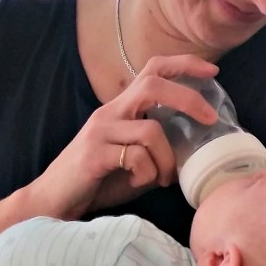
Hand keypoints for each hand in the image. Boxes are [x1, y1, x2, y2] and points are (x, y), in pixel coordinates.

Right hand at [29, 53, 219, 216]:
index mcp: (120, 109)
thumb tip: (189, 154)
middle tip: (210, 119)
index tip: (212, 71)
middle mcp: (110, 112)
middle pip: (153, 85)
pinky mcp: (94, 155)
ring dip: (167, 159)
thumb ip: (155, 149)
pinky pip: (136, 158)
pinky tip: (138, 184)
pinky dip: (147, 174)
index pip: (152, 70)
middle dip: (188, 98)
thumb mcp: (131, 159)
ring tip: (164, 179)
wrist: (54, 201)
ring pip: (152, 130)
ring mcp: (100, 132)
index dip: (183, 65)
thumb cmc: (97, 181)